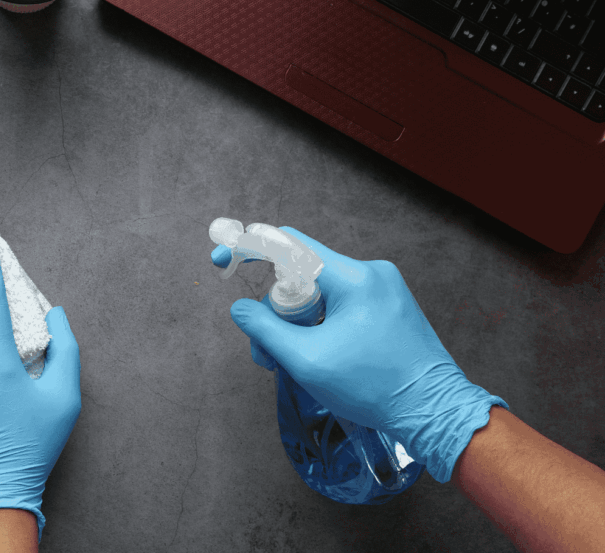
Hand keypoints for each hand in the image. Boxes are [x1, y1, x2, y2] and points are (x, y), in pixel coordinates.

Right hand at [213, 227, 506, 482]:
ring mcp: (384, 289)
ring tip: (292, 365)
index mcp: (353, 278)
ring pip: (319, 294)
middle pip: (301, 275)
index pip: (289, 244)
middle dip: (275, 311)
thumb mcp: (307, 361)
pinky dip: (320, 327)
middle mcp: (370, 273)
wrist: (435, 413)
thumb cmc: (374, 388)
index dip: (248, 247)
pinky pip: (340, 305)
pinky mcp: (389, 307)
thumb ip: (265, 330)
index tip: (222, 259)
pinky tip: (317, 357)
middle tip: (266, 353)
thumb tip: (240, 309)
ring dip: (297, 324)